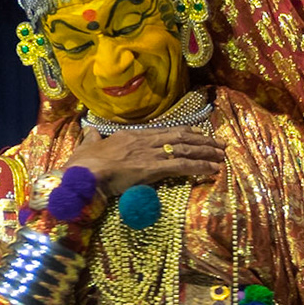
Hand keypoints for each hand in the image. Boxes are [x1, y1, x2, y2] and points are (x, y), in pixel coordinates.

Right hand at [68, 128, 223, 196]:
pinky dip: (200, 166)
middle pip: (180, 137)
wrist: (84, 174)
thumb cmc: (82, 164)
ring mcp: (150, 154)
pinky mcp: (154, 168)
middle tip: (219, 144)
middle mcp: (144, 141)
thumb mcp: (86, 146)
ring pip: (185, 149)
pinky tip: (213, 169)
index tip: (198, 133)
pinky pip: (182, 165)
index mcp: (129, 135)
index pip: (163, 131)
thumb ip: (91, 138)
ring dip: (206, 152)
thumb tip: (89, 130)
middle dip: (202, 141)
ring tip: (222, 155)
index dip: (184, 131)